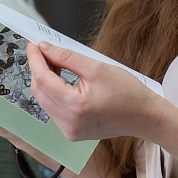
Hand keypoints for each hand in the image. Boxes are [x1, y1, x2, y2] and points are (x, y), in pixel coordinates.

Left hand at [28, 41, 164, 141]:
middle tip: (45, 50)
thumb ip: (67, 57)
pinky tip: (61, 80)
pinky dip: (53, 93)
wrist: (145, 117)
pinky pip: (53, 109)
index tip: (32, 44)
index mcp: (75, 107)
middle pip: (39, 91)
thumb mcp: (97, 67)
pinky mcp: (72, 133)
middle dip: (38, 68)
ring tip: (56, 64)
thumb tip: (45, 48)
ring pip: (44, 100)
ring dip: (45, 80)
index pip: (43, 79)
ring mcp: (69, 131)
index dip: (35, 59)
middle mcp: (68, 123)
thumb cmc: (128, 93)